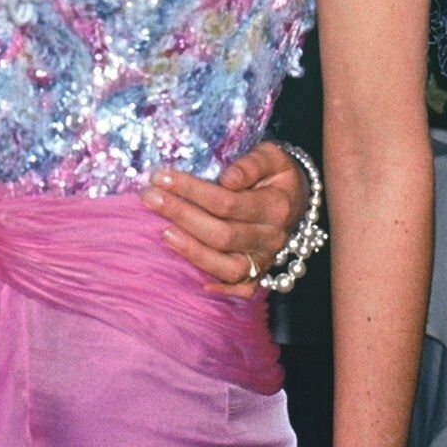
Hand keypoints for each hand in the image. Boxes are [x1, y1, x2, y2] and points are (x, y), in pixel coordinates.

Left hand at [141, 140, 307, 294]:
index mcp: (275, 206)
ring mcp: (266, 259)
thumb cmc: (274, 173)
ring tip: (163, 233)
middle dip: (182, 214)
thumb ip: (251, 164)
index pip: (227, 202)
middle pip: (222, 234)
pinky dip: (222, 289)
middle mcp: (272, 237)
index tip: (161, 176)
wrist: (296, 197)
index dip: (191, 190)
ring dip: (193, 251)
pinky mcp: (260, 273)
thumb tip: (227, 178)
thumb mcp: (271, 156)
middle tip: (150, 197)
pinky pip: (242, 288)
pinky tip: (197, 283)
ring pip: (229, 267)